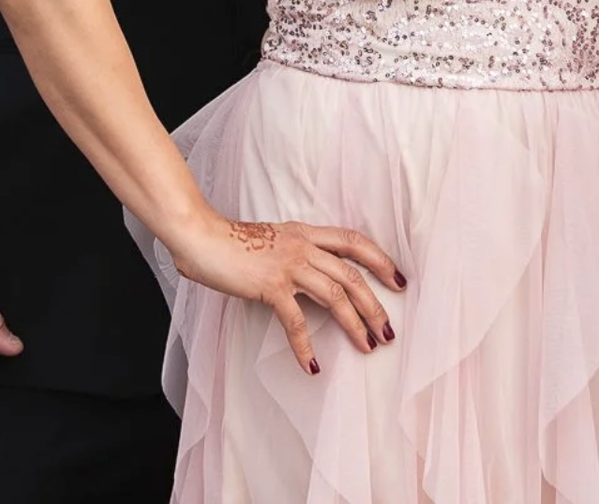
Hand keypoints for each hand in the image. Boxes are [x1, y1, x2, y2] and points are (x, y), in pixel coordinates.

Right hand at [168, 215, 404, 374]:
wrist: (200, 236)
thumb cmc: (230, 241)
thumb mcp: (272, 240)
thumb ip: (293, 253)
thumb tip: (308, 278)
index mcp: (305, 233)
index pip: (353, 241)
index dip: (379, 259)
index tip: (398, 280)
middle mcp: (302, 246)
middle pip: (352, 275)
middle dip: (375, 305)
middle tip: (388, 331)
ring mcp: (288, 264)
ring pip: (335, 295)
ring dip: (355, 323)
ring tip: (367, 346)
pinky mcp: (270, 285)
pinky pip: (295, 320)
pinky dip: (305, 345)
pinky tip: (312, 364)